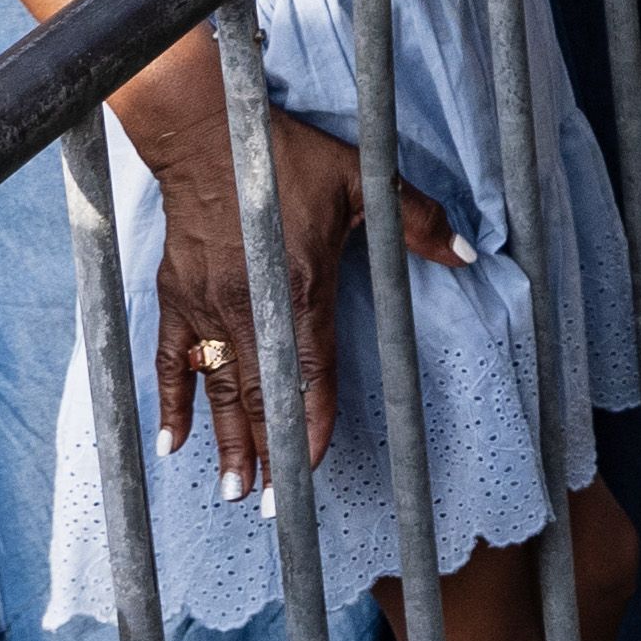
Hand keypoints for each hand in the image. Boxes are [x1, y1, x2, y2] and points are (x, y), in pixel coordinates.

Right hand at [131, 96, 460, 494]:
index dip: (314, 424)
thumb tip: (469, 253)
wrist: (210, 133)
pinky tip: (174, 445)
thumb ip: (417, 222)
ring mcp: (208, 305)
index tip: (313, 468)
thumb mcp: (363, 182)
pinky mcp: (175, 296)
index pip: (311, 374)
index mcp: (301, 288)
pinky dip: (172, 403)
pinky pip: (170, 360)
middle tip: (270, 506)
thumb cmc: (290, 158)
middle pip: (262, 395)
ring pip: (218, 388)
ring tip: (234, 489)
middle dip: (269, 453)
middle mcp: (251, 308)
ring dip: (226, 441)